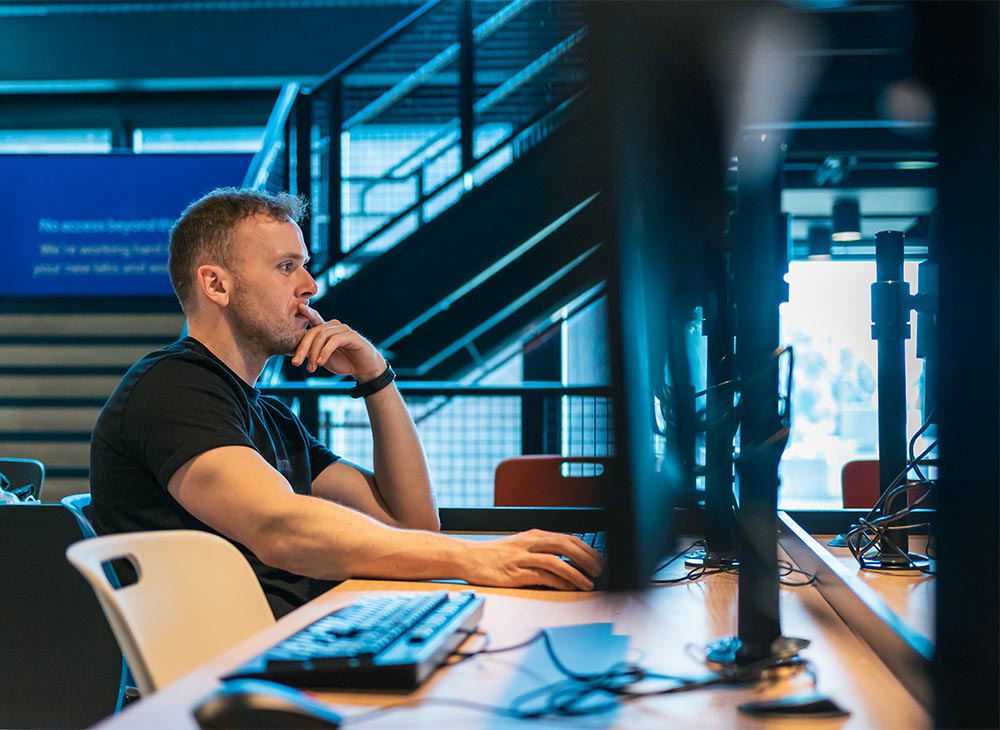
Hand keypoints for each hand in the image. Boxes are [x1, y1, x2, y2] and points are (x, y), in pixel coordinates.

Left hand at [291, 304, 385, 378]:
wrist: (365, 368)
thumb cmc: (344, 361)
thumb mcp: (323, 358)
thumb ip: (312, 353)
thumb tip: (296, 355)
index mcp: (326, 329)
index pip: (314, 319)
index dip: (307, 312)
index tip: (299, 307)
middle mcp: (334, 326)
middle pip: (314, 332)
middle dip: (303, 348)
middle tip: (295, 363)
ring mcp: (343, 329)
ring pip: (322, 336)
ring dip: (314, 353)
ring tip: (312, 368)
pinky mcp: (351, 336)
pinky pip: (334, 340)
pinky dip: (325, 351)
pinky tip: (320, 362)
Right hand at [463, 529, 603, 590]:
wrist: (468, 557)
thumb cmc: (495, 555)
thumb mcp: (521, 546)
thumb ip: (541, 550)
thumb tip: (566, 561)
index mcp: (534, 535)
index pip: (568, 538)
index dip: (587, 549)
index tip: (600, 560)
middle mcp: (530, 543)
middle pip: (566, 545)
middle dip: (587, 558)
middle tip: (601, 571)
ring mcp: (522, 557)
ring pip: (556, 560)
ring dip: (576, 572)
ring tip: (589, 583)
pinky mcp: (515, 572)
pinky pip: (542, 576)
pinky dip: (559, 581)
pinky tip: (569, 587)